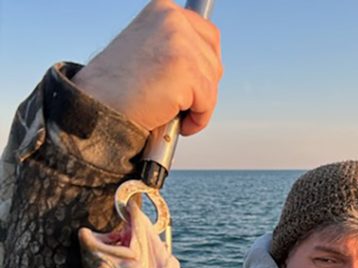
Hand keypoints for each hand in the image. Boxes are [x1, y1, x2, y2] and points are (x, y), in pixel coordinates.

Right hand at [73, 0, 222, 134]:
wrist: (96, 106)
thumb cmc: (120, 86)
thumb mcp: (150, 48)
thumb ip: (177, 45)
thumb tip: (211, 59)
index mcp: (164, 10)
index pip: (209, 36)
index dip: (203, 65)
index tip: (186, 81)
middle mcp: (173, 19)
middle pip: (214, 61)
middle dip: (201, 86)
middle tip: (173, 97)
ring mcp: (180, 43)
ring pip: (212, 84)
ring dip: (197, 105)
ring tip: (168, 107)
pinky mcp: (185, 70)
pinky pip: (208, 103)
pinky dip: (197, 119)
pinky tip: (172, 118)